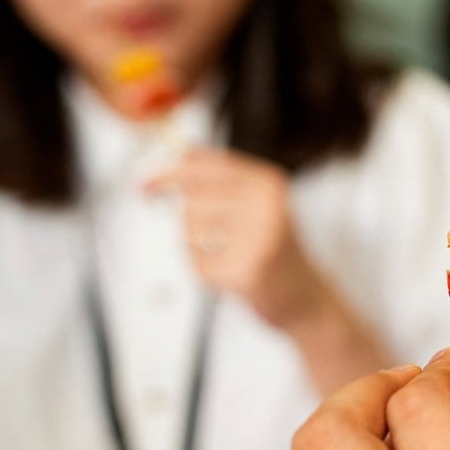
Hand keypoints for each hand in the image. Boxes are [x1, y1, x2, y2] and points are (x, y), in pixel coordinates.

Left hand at [146, 147, 321, 326]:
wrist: (304, 296)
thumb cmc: (274, 248)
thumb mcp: (258, 202)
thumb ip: (223, 177)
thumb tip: (184, 152)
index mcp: (268, 182)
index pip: (204, 166)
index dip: (167, 173)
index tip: (144, 183)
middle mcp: (267, 204)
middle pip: (190, 200)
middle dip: (191, 221)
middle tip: (211, 238)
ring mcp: (259, 238)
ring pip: (190, 231)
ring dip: (198, 247)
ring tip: (228, 255)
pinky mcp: (247, 271)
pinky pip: (198, 265)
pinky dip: (206, 273)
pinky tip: (232, 274)